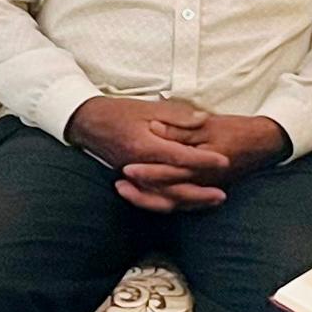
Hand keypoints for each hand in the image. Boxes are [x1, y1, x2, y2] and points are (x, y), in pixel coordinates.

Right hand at [66, 94, 233, 210]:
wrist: (87, 123)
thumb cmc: (118, 112)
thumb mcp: (148, 108)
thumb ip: (177, 116)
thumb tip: (204, 119)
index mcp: (144, 145)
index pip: (180, 157)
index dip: (204, 160)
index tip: (224, 161)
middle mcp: (138, 166)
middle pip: (174, 187)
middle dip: (200, 193)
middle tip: (222, 194)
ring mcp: (133, 177)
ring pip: (164, 198)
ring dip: (189, 202)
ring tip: (211, 201)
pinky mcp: (131, 181)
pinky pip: (153, 198)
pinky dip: (172, 203)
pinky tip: (188, 203)